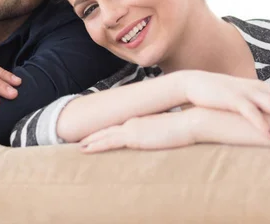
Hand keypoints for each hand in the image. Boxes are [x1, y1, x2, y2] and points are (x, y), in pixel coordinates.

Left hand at [79, 111, 194, 152]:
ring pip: (105, 135)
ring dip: (91, 141)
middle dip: (94, 135)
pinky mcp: (132, 136)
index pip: (121, 127)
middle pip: (109, 129)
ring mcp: (132, 127)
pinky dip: (95, 145)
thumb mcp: (171, 131)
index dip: (107, 131)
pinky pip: (108, 141)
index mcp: (142, 121)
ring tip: (79, 146)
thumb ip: (163, 133)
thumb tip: (165, 138)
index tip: (98, 135)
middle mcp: (133, 122)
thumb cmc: (185, 128)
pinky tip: (85, 148)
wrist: (190, 122)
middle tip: (81, 140)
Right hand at [172, 70, 269, 138]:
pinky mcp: (231, 100)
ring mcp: (245, 93)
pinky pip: (249, 113)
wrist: (194, 82)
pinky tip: (269, 135)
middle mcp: (258, 88)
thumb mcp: (244, 96)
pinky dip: (260, 123)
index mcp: (262, 88)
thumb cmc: (220, 92)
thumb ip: (259, 102)